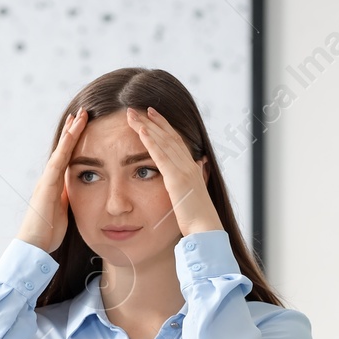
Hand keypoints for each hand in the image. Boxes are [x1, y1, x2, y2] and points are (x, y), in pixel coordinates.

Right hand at [16, 109, 88, 252]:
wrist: (34, 245)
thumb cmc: (47, 232)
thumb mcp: (63, 211)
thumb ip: (67, 198)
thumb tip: (77, 190)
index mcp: (54, 185)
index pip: (66, 158)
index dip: (73, 142)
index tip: (82, 126)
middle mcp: (48, 179)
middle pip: (62, 149)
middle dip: (72, 131)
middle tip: (82, 112)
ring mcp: (46, 181)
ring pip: (59, 151)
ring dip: (70, 132)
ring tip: (79, 115)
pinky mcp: (46, 186)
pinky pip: (57, 162)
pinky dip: (65, 146)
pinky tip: (72, 133)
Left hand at [124, 106, 220, 237]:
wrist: (206, 229)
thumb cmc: (198, 218)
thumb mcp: (194, 195)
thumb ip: (194, 179)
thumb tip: (199, 166)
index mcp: (191, 168)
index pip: (176, 141)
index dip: (164, 126)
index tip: (152, 115)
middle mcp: (189, 165)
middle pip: (168, 136)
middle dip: (153, 121)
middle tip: (138, 108)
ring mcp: (183, 170)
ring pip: (163, 141)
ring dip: (146, 126)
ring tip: (132, 114)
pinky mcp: (176, 178)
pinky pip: (161, 155)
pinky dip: (150, 141)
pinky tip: (140, 130)